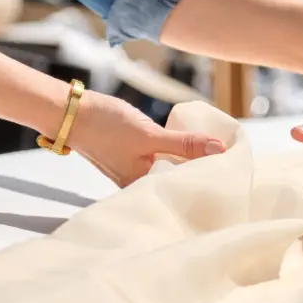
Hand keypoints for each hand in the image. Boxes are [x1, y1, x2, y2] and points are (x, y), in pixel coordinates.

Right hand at [67, 92, 224, 186]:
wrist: (70, 114)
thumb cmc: (104, 127)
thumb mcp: (149, 135)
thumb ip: (184, 144)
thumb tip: (219, 150)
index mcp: (143, 188)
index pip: (185, 189)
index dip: (209, 179)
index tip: (232, 168)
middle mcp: (139, 187)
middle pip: (179, 183)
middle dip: (202, 173)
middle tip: (229, 162)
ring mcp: (135, 175)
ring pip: (171, 172)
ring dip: (189, 163)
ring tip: (214, 155)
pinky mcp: (132, 161)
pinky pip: (161, 163)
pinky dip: (174, 156)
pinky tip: (188, 149)